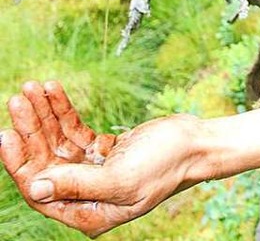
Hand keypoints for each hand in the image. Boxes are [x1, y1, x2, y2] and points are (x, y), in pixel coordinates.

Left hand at [1, 80, 259, 237]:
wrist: (197, 142)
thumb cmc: (166, 163)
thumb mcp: (121, 177)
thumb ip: (78, 184)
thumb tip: (36, 186)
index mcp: (88, 212)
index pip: (40, 189)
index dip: (20, 161)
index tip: (7, 132)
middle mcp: (87, 195)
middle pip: (45, 161)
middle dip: (31, 129)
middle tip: (19, 98)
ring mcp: (94, 172)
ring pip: (57, 142)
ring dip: (44, 115)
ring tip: (33, 88)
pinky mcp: (104, 151)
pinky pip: (74, 130)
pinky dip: (63, 110)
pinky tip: (54, 89)